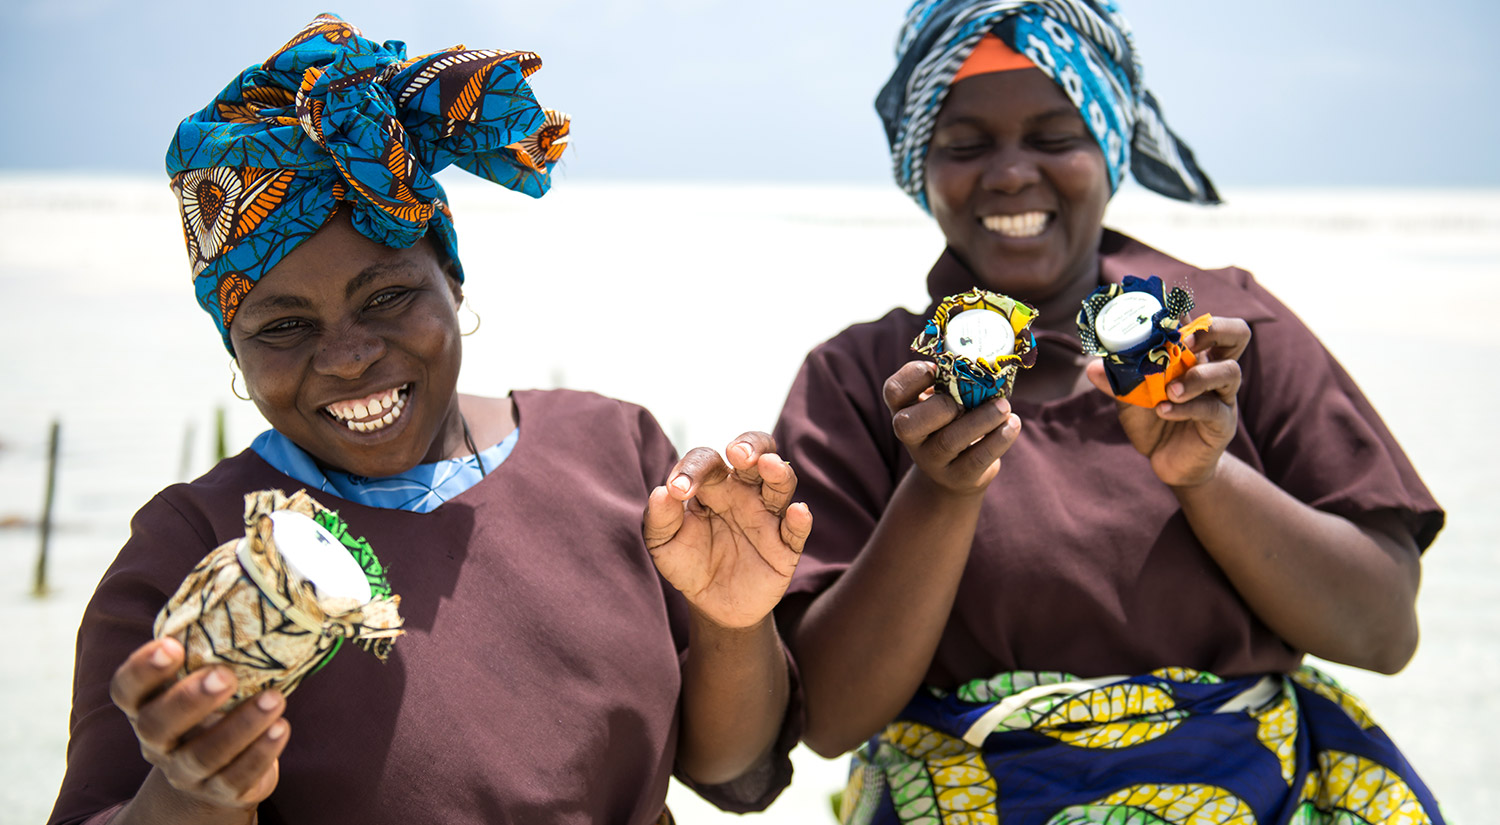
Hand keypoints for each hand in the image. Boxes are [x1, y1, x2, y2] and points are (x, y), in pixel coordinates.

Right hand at [109, 637, 287, 813]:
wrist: (214, 772)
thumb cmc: (213, 704)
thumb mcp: (202, 676)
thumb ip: (212, 642)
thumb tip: (253, 575)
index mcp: (146, 705)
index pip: (127, 689)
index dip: (142, 669)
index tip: (172, 645)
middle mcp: (157, 741)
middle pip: (158, 725)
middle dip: (190, 699)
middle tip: (225, 674)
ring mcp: (186, 771)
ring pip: (203, 755)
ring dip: (241, 725)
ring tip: (275, 699)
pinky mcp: (220, 791)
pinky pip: (235, 779)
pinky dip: (260, 754)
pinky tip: (281, 728)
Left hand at [643, 432, 811, 628]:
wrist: (711, 605)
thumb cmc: (687, 563)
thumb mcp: (663, 544)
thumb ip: (659, 518)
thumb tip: (662, 492)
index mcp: (713, 485)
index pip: (707, 460)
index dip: (692, 469)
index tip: (677, 490)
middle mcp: (744, 492)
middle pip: (758, 453)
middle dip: (752, 445)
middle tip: (737, 453)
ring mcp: (767, 517)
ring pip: (782, 483)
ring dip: (778, 472)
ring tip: (768, 465)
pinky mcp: (785, 546)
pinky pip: (796, 529)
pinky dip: (800, 519)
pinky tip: (797, 511)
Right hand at [885, 361, 1020, 495]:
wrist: (955, 473)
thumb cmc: (952, 422)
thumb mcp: (943, 401)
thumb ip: (952, 382)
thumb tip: (984, 362)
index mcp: (904, 409)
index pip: (893, 392)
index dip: (912, 376)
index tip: (935, 369)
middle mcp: (910, 438)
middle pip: (909, 424)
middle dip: (942, 407)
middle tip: (968, 399)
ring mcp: (931, 461)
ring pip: (949, 440)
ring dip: (982, 419)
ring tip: (1004, 407)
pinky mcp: (958, 477)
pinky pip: (978, 458)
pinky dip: (1000, 438)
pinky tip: (1012, 424)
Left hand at [1085, 317, 1251, 486]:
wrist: (1168, 461)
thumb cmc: (1153, 421)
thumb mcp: (1131, 399)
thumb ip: (1118, 381)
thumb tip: (1093, 366)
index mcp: (1193, 356)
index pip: (1201, 322)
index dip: (1186, 311)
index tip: (1161, 309)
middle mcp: (1213, 369)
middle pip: (1237, 334)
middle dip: (1213, 329)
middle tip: (1184, 341)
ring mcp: (1223, 396)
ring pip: (1231, 371)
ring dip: (1199, 376)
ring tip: (1171, 389)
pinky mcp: (1223, 424)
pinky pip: (1212, 409)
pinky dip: (1185, 408)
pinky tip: (1163, 411)